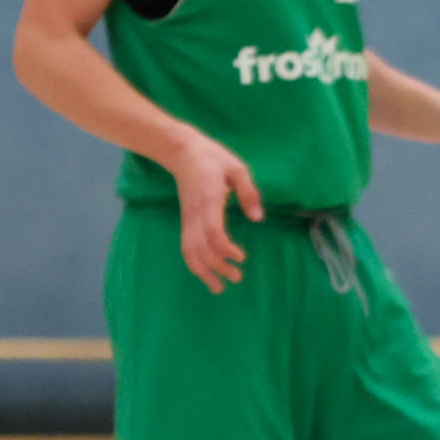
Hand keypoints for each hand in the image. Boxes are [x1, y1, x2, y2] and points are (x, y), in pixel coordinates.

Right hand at [168, 130, 261, 293]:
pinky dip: (195, 263)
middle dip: (217, 267)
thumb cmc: (213, 159)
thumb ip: (248, 193)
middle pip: (200, 248)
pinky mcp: (185, 220)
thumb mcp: (237, 169)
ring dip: (203, 272)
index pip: (213, 231)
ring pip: (189, 251)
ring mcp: (187, 218)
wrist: (182, 152)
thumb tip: (257, 219)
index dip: (225, 248)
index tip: (241, 257)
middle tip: (237, 279)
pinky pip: (186, 246)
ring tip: (218, 287)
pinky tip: (206, 273)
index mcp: (209, 201)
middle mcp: (195, 214)